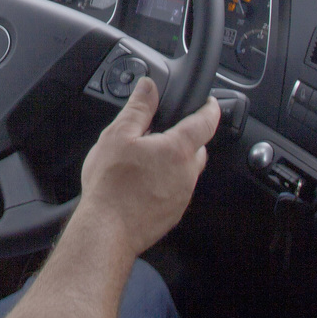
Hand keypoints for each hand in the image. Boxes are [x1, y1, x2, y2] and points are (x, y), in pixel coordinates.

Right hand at [76, 76, 220, 258]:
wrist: (106, 230)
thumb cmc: (111, 185)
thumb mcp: (118, 136)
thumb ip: (138, 108)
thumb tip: (148, 87)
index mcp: (177, 150)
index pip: (205, 122)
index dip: (210, 108)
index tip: (210, 103)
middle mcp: (187, 173)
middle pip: (198, 148)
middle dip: (186, 137)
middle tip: (163, 133)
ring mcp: (182, 196)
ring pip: (186, 171)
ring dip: (174, 162)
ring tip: (146, 160)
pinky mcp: (173, 213)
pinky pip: (176, 190)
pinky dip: (166, 183)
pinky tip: (143, 184)